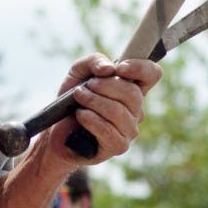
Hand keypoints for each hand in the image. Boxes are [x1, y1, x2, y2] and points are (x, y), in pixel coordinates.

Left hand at [46, 53, 161, 163]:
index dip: (140, 68)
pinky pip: (107, 131)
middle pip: (133, 94)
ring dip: (93, 101)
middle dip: (104, 86)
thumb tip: (109, 69)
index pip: (152, 74)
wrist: (55, 128)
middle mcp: (136, 110)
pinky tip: (80, 115)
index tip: (119, 68)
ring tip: (78, 98)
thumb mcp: (78, 71)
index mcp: (132, 88)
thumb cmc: (72, 99)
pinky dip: (90, 119)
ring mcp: (129, 130)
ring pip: (118, 112)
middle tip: (86, 86)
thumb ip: (94, 61)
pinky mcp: (118, 146)